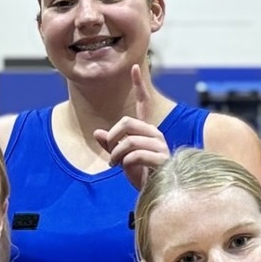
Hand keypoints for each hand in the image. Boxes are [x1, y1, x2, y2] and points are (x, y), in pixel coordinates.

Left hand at [94, 65, 170, 190]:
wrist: (157, 194)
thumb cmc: (141, 176)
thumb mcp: (121, 160)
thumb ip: (111, 146)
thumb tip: (98, 133)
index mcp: (147, 131)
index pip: (144, 103)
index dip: (139, 85)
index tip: (134, 67)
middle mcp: (155, 134)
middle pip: (126, 122)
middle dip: (112, 138)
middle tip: (110, 156)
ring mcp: (160, 145)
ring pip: (128, 140)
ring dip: (115, 155)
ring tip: (115, 165)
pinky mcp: (162, 158)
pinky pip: (134, 154)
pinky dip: (124, 162)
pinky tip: (126, 169)